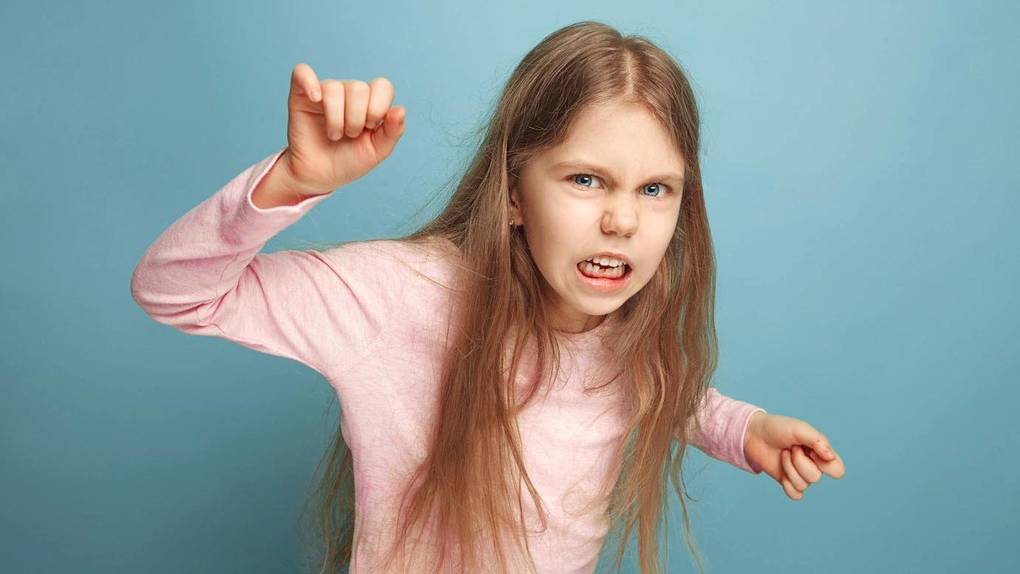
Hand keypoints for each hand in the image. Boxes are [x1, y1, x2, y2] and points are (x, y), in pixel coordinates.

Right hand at [280, 62, 406, 196]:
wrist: (321, 176)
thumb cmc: (349, 161)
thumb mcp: (377, 151)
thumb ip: (393, 131)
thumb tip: (401, 109)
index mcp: (370, 101)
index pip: (382, 86)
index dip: (378, 107)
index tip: (370, 128)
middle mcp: (348, 93)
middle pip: (358, 88)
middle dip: (356, 118)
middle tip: (350, 135)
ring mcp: (324, 92)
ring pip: (334, 88)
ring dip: (336, 118)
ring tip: (334, 135)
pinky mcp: (301, 96)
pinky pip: (302, 73)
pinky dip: (309, 82)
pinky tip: (315, 98)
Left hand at [743, 412, 845, 500]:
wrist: (754, 434)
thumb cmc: (778, 428)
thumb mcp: (800, 429)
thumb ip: (818, 441)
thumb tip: (830, 457)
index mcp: (821, 452)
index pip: (838, 470)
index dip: (827, 464)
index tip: (812, 451)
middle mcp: (814, 465)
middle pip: (816, 478)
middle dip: (799, 462)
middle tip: (791, 448)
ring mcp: (800, 475)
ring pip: (803, 485)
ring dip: (789, 468)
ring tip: (783, 454)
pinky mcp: (787, 482)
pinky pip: (795, 495)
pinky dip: (787, 484)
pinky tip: (781, 473)